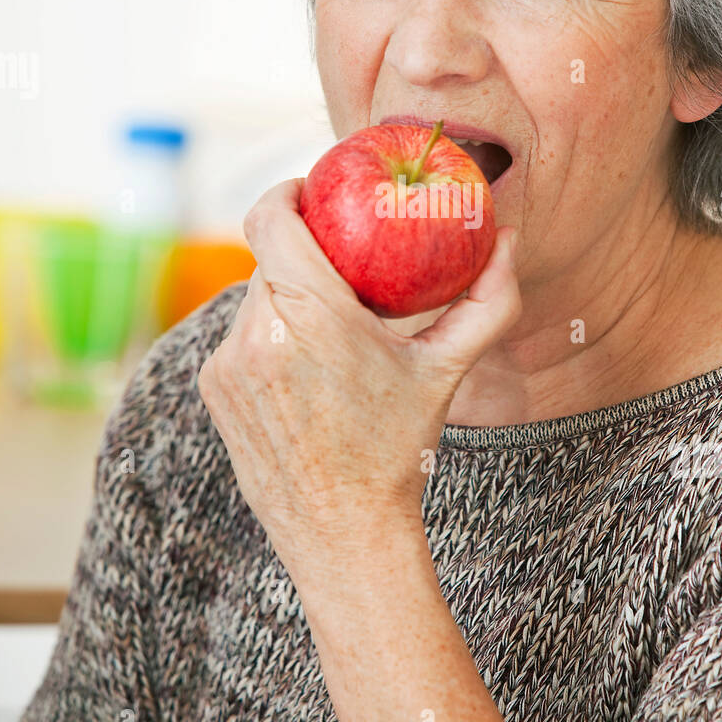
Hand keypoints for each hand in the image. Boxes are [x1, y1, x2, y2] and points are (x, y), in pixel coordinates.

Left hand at [196, 178, 520, 587]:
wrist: (344, 532)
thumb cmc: (399, 449)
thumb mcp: (447, 369)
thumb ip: (486, 301)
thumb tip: (508, 240)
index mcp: (310, 316)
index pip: (270, 218)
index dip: (286, 191)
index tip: (312, 190)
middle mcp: (257, 333)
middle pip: (269, 259)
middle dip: (303, 254)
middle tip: (342, 263)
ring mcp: (228, 363)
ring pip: (255, 299)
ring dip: (288, 300)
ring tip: (330, 329)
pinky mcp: (214, 389)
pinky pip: (241, 338)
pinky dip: (271, 337)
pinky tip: (306, 370)